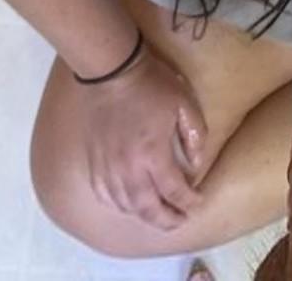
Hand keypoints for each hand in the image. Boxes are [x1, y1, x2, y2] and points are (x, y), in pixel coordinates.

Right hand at [75, 48, 209, 229]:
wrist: (111, 70)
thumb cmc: (151, 84)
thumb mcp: (185, 102)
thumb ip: (195, 135)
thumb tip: (196, 164)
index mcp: (153, 155)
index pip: (175, 192)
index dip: (189, 202)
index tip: (198, 203)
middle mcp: (128, 169)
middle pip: (149, 209)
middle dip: (167, 220)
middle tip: (180, 220)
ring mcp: (107, 168)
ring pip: (126, 206)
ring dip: (144, 215)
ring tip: (158, 214)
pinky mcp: (93, 163)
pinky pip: (105, 196)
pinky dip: (120, 205)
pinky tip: (129, 203)